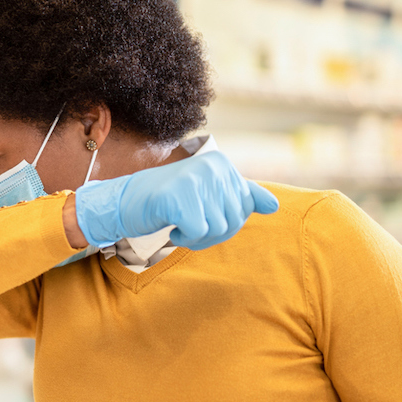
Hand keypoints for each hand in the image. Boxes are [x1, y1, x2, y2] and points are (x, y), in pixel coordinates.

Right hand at [73, 151, 278, 249]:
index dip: (225, 222)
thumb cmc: (168, 201)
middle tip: (188, 225)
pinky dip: (185, 238)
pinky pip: (199, 232)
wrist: (125, 203)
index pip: (245, 208)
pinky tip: (171, 228)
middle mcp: (212, 166)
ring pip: (219, 229)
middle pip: (235, 220)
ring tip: (180, 226)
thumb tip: (276, 205)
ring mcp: (195, 180)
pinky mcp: (178, 198)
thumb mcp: (206, 195)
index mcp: (222, 163)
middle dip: (213, 233)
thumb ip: (241, 197)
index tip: (201, 215)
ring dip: (198, 237)